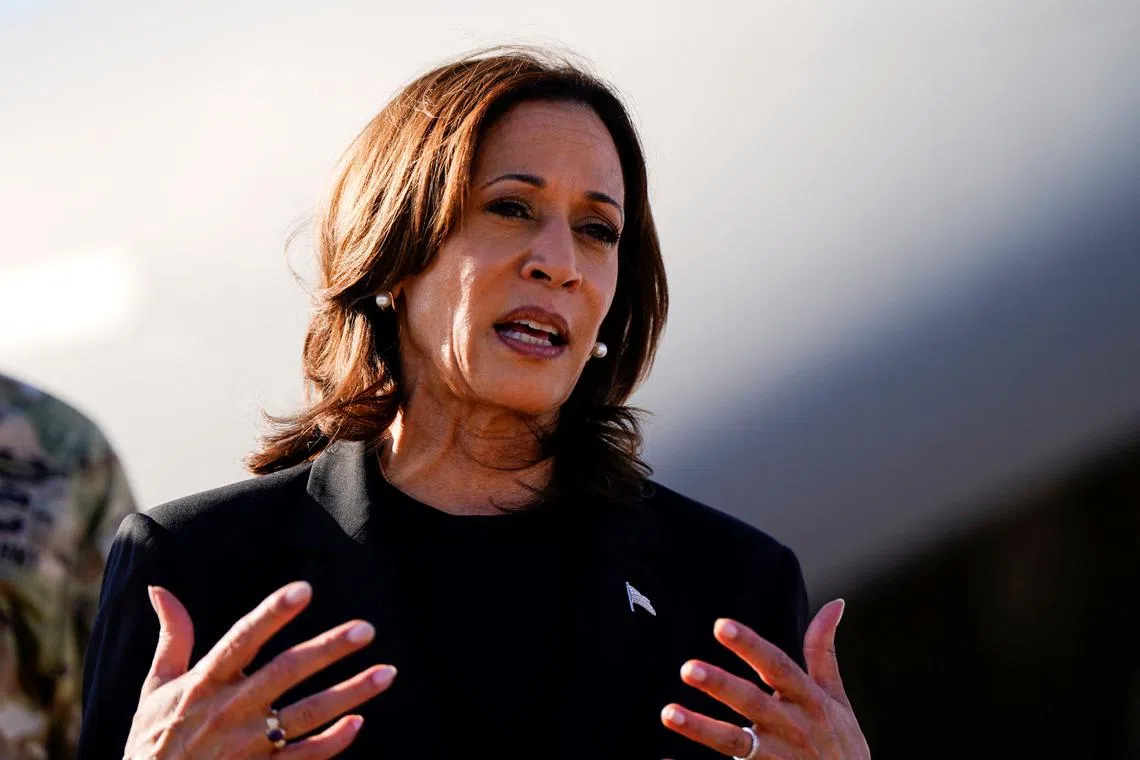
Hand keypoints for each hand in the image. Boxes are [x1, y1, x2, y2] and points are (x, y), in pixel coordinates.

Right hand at [124, 581, 395, 758]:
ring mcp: (246, 746)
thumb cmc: (154, 740)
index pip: (241, 640)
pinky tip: (358, 723)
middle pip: (284, 674)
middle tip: (366, 629)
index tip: (305, 589)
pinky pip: (302, 758)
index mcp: (203, 683)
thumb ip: (172, 637)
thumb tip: (159, 588)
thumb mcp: (156, 687)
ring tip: (387, 672)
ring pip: (305, 716)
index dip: (271, 614)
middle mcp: (227, 711)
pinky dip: (331, 743)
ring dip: (349, 694)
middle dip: (327, 651)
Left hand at [662, 599, 869, 758]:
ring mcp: (779, 759)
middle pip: (753, 703)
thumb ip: (824, 653)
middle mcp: (793, 728)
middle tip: (687, 668)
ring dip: (702, 729)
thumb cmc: (840, 744)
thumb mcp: (836, 699)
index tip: (720, 625)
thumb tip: (835, 603)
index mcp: (809, 700)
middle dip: (721, 685)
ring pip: (735, 743)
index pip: (777, 666)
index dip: (750, 646)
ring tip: (668, 713)